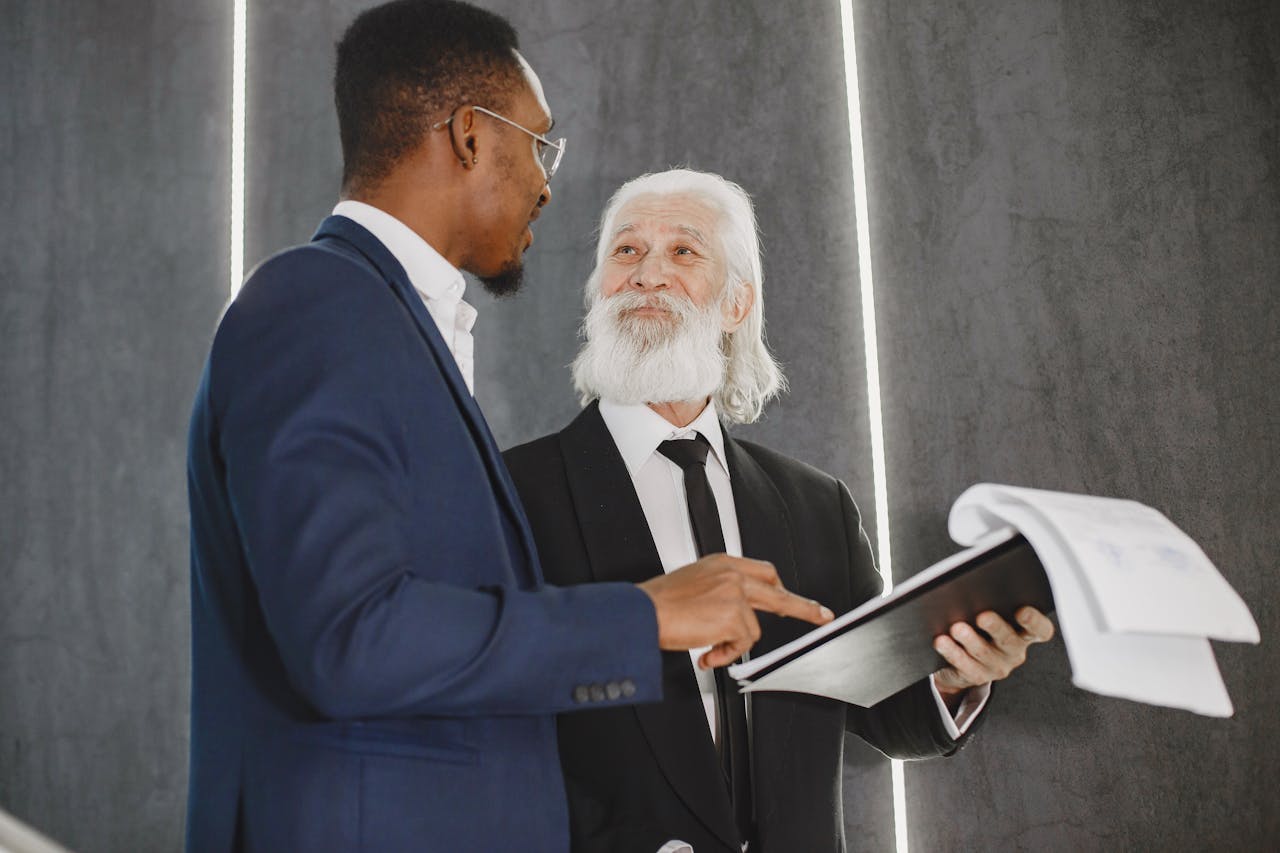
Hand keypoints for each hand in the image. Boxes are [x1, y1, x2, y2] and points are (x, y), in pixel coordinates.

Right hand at [637, 554, 833, 668]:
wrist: (642, 613)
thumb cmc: (658, 603)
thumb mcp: (692, 584)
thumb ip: (717, 591)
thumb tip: (732, 616)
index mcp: (721, 563)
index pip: (762, 571)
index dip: (778, 588)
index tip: (790, 596)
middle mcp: (732, 574)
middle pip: (777, 590)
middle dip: (804, 606)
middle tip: (822, 616)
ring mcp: (735, 593)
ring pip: (753, 628)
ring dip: (732, 644)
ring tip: (709, 648)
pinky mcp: (735, 615)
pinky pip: (741, 644)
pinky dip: (725, 654)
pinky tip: (706, 652)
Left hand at [932, 606, 1054, 701]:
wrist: (963, 660)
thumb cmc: (980, 628)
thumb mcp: (990, 615)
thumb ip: (990, 603)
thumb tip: (976, 586)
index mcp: (1024, 633)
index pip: (1040, 629)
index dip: (1035, 621)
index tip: (1023, 610)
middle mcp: (1014, 651)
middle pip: (1009, 640)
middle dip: (996, 627)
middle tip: (982, 616)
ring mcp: (996, 666)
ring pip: (984, 653)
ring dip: (970, 640)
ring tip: (957, 628)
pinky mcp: (977, 676)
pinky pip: (964, 665)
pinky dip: (952, 652)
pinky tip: (941, 641)